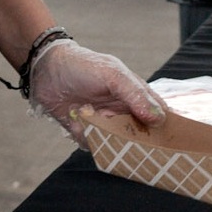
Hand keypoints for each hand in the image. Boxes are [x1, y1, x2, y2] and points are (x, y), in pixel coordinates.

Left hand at [27, 38, 165, 138]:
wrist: (46, 70)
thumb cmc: (84, 66)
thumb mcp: (114, 76)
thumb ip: (136, 96)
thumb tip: (159, 119)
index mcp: (135, 95)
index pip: (157, 115)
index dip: (162, 127)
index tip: (165, 140)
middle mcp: (122, 111)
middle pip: (136, 135)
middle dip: (125, 134)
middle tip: (109, 119)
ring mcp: (104, 123)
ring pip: (113, 143)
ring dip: (100, 132)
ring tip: (86, 112)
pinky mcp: (86, 132)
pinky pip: (92, 145)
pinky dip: (83, 134)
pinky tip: (74, 118)